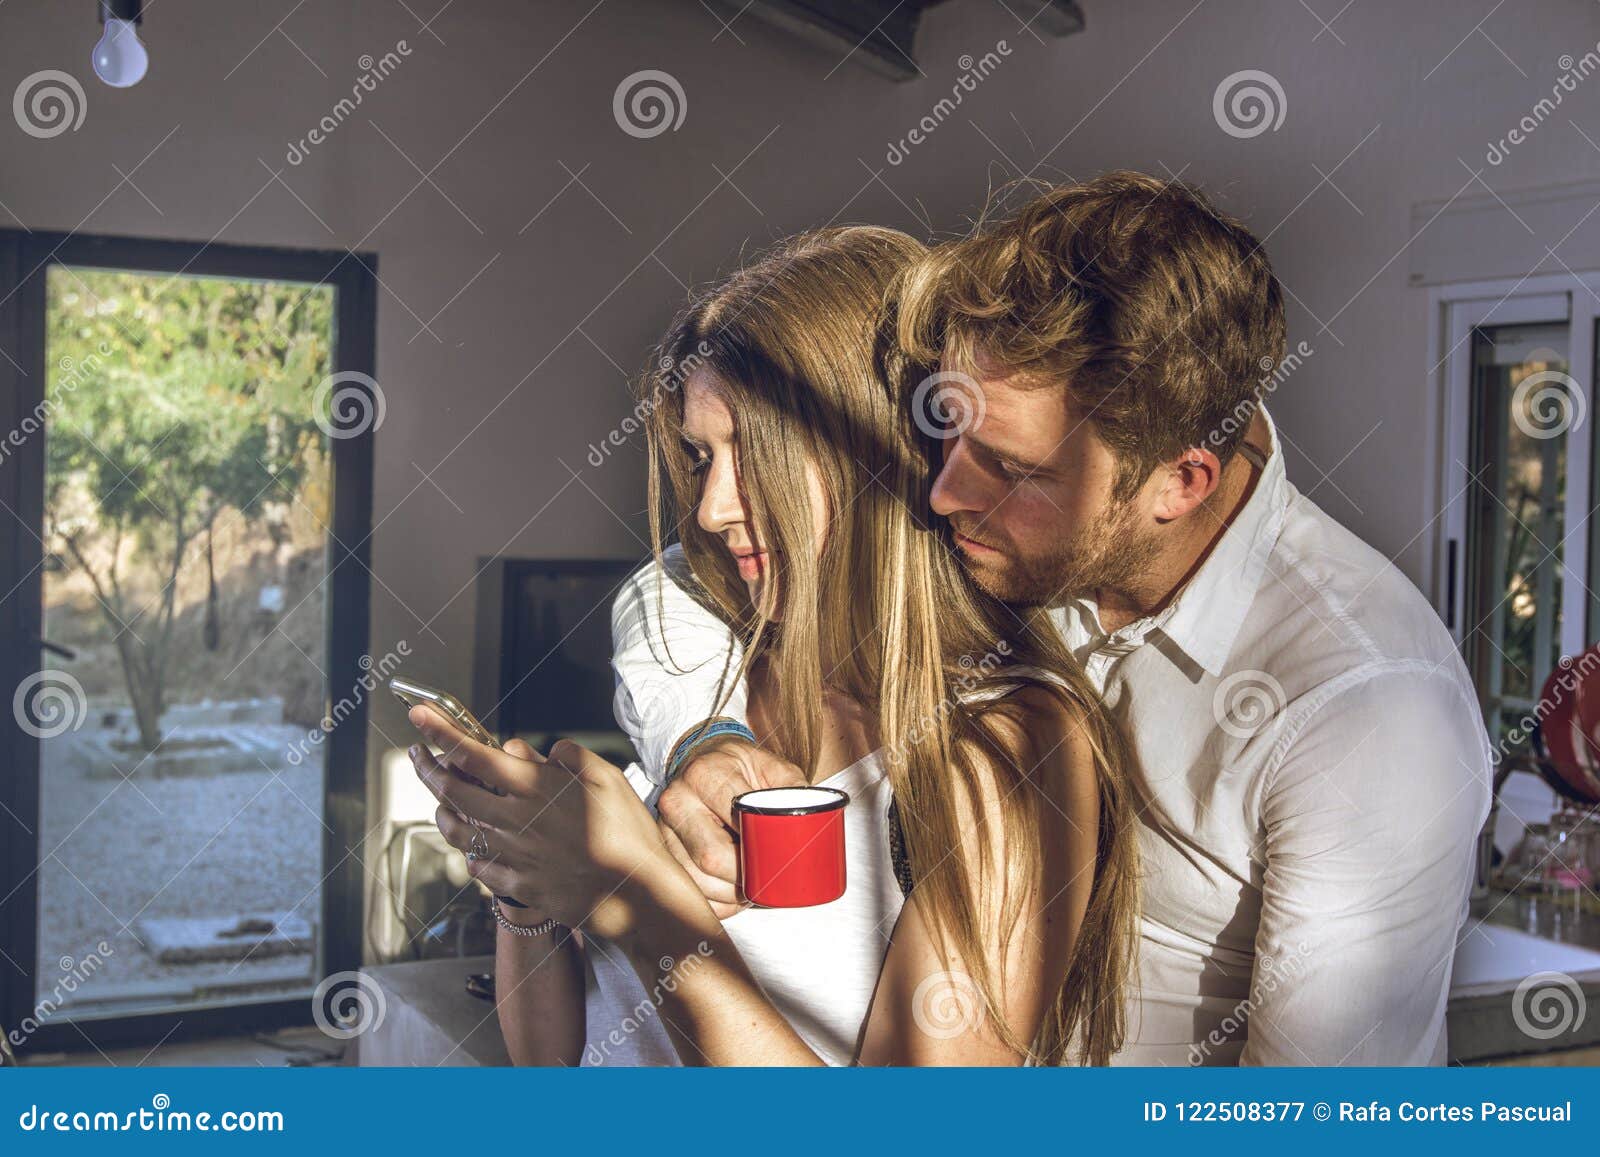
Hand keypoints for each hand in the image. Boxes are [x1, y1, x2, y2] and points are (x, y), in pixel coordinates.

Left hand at [406, 706, 694, 940]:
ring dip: (443, 811)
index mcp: (534, 789)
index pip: (472, 754)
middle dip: (428, 768)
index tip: (419, 716)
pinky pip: (480, 867)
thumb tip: (542, 752)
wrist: (638, 897)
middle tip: (418, 754)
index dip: (440, 732)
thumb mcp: (609, 779)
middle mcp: (514, 821)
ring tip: (440, 801)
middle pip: (452, 792)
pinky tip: (474, 849)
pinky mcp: (518, 886)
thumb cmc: (629, 834)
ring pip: (459, 831)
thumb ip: (571, 757)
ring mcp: (512, 857)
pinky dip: (471, 852)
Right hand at [655, 737, 807, 917]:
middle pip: (710, 857)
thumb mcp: (770, 765)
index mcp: (705, 774)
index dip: (757, 848)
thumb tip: (814, 821)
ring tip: (752, 888)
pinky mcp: (662, 849)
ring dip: (729, 895)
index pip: (733, 821)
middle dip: (744, 877)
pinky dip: (714, 902)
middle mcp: (678, 800)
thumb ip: (793, 787)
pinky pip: (688, 889)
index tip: (776, 858)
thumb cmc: (738, 766)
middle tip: (767, 878)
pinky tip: (733, 896)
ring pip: (696, 879)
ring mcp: (664, 827)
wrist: (702, 758)